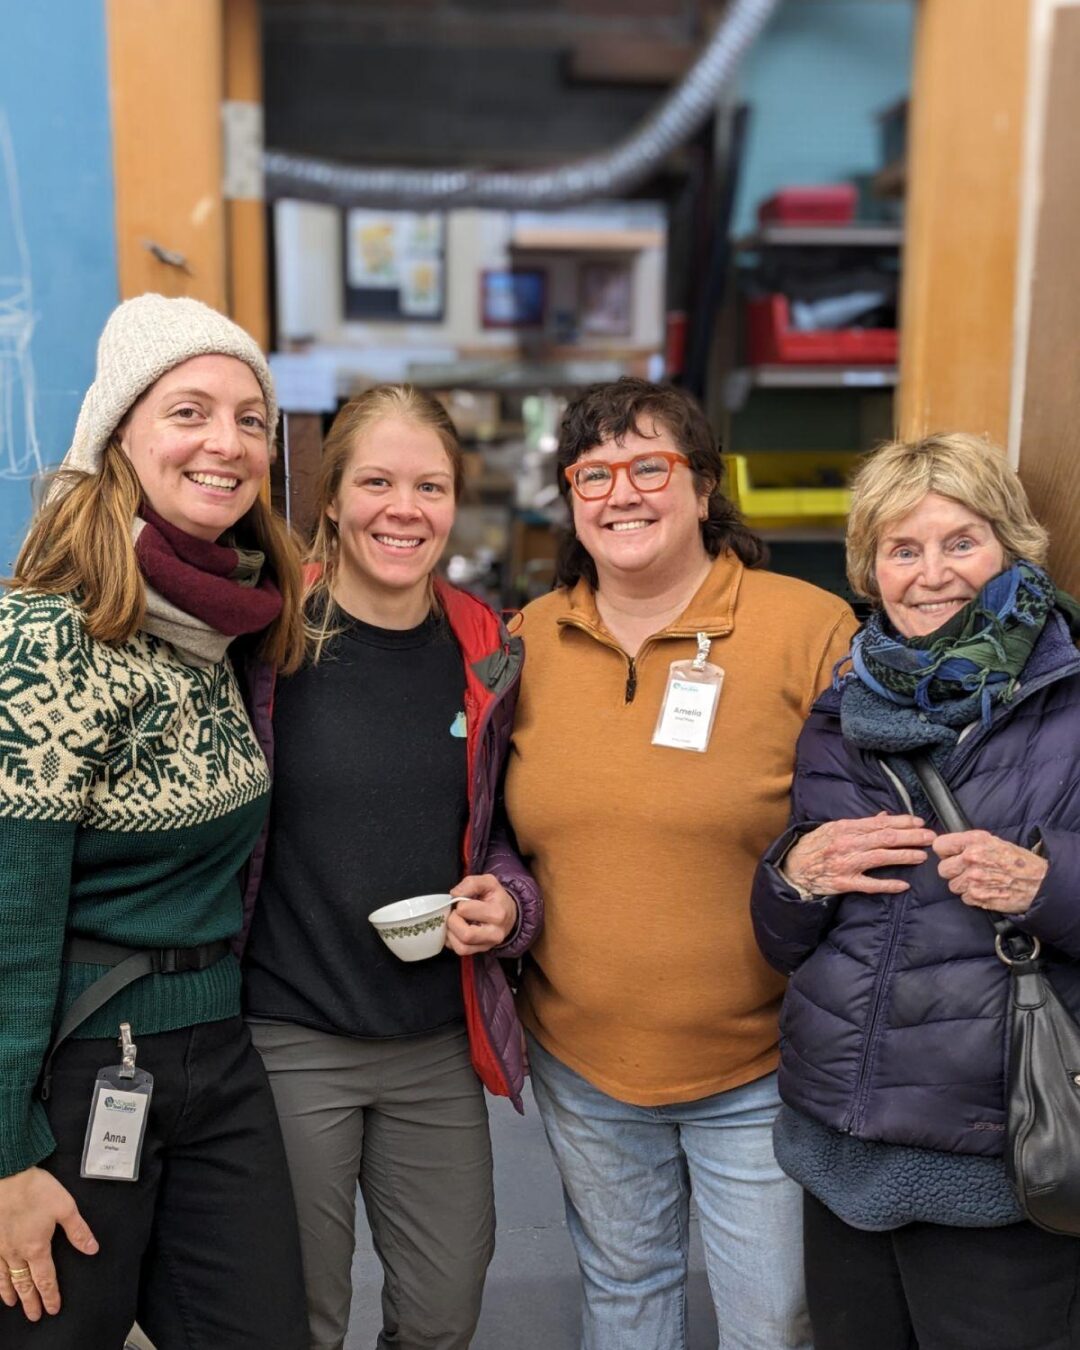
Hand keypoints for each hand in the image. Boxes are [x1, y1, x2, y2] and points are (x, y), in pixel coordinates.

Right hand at [0, 1166, 97, 1319]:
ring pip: (5, 1278)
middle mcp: (16, 1253)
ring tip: (14, 1305)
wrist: (7, 1176)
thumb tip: (92, 1249)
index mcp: (36, 1247)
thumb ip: (78, 1231)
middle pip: (24, 1284)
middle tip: (34, 1317)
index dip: (50, 1296)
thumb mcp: (65, 1207)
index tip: (53, 1309)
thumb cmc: (36, 1190)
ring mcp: (0, 1248)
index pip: (45, 1279)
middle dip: (31, 1302)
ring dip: (11, 1293)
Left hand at [446, 874, 517, 954]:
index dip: (458, 903)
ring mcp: (488, 945)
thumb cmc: (496, 897)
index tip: (462, 901)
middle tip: (455, 913)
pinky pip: (460, 951)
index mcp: (498, 913)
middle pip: (465, 934)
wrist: (508, 913)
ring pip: (461, 947)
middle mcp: (495, 933)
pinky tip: (455, 930)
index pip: (465, 910)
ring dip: (451, 933)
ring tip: (455, 922)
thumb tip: (454, 894)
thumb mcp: (488, 882)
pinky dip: (452, 941)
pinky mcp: (480, 951)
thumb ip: (471, 883)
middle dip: (453, 921)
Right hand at [782, 813, 935, 897]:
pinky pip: (869, 884)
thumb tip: (884, 817)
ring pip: (881, 858)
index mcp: (846, 827)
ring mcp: (846, 863)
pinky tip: (903, 885)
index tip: (919, 822)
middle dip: (911, 837)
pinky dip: (887, 884)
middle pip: (885, 838)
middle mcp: (847, 843)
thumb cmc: (815, 846)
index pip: (880, 823)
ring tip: (922, 856)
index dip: (902, 822)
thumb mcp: (834, 828)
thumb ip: (861, 824)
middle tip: (930, 838)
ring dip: (904, 856)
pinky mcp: (843, 883)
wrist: (791, 868)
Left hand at [933, 831, 1047, 913]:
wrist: (1040, 883)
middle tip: (966, 870)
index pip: (940, 846)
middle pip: (943, 869)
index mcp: (974, 841)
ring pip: (952, 885)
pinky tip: (986, 890)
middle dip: (952, 870)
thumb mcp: (994, 842)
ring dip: (963, 885)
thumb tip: (952, 847)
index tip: (950, 855)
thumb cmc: (1019, 862)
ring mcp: (973, 880)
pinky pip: (964, 898)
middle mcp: (971, 859)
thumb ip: (971, 843)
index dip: (945, 852)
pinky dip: (972, 896)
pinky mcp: (978, 897)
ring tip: (980, 881)